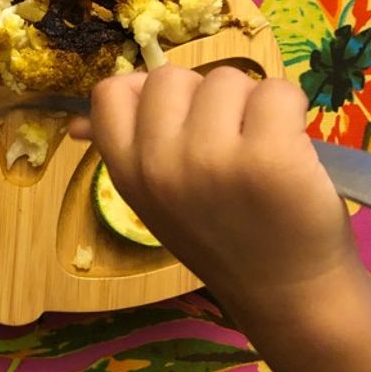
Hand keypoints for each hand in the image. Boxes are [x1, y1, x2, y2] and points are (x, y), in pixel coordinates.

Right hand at [72, 66, 363, 318]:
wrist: (287, 295)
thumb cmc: (225, 239)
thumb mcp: (156, 201)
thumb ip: (128, 153)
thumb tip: (77, 121)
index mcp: (128, 174)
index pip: (110, 93)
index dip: (146, 92)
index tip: (176, 120)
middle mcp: (160, 164)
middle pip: (171, 77)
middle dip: (203, 97)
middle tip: (227, 143)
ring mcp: (213, 158)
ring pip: (227, 78)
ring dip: (252, 103)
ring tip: (262, 149)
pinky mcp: (270, 155)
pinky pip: (278, 90)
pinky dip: (293, 109)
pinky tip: (293, 147)